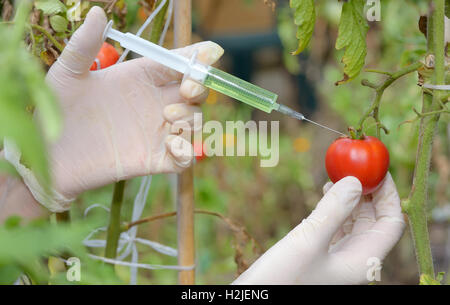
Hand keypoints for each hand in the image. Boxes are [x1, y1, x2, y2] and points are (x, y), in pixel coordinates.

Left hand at [45, 7, 222, 199]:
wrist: (50, 156)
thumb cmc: (56, 111)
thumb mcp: (68, 74)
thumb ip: (85, 45)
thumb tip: (97, 12)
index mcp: (139, 78)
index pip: (177, 63)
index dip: (197, 57)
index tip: (211, 52)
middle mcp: (154, 103)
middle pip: (194, 92)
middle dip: (199, 87)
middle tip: (187, 89)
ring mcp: (157, 132)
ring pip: (195, 121)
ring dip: (192, 117)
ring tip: (168, 117)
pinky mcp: (156, 159)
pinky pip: (186, 157)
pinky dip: (188, 152)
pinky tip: (172, 147)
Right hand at [233, 173, 404, 283]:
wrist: (258, 296)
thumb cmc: (282, 278)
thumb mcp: (308, 241)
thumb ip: (333, 211)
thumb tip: (356, 181)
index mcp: (361, 262)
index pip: (390, 224)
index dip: (389, 196)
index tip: (378, 170)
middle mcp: (353, 260)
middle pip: (373, 221)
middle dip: (369, 193)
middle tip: (358, 166)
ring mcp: (336, 258)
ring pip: (353, 222)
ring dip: (350, 198)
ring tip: (340, 175)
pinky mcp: (319, 254)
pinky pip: (335, 226)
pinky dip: (334, 207)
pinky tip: (326, 193)